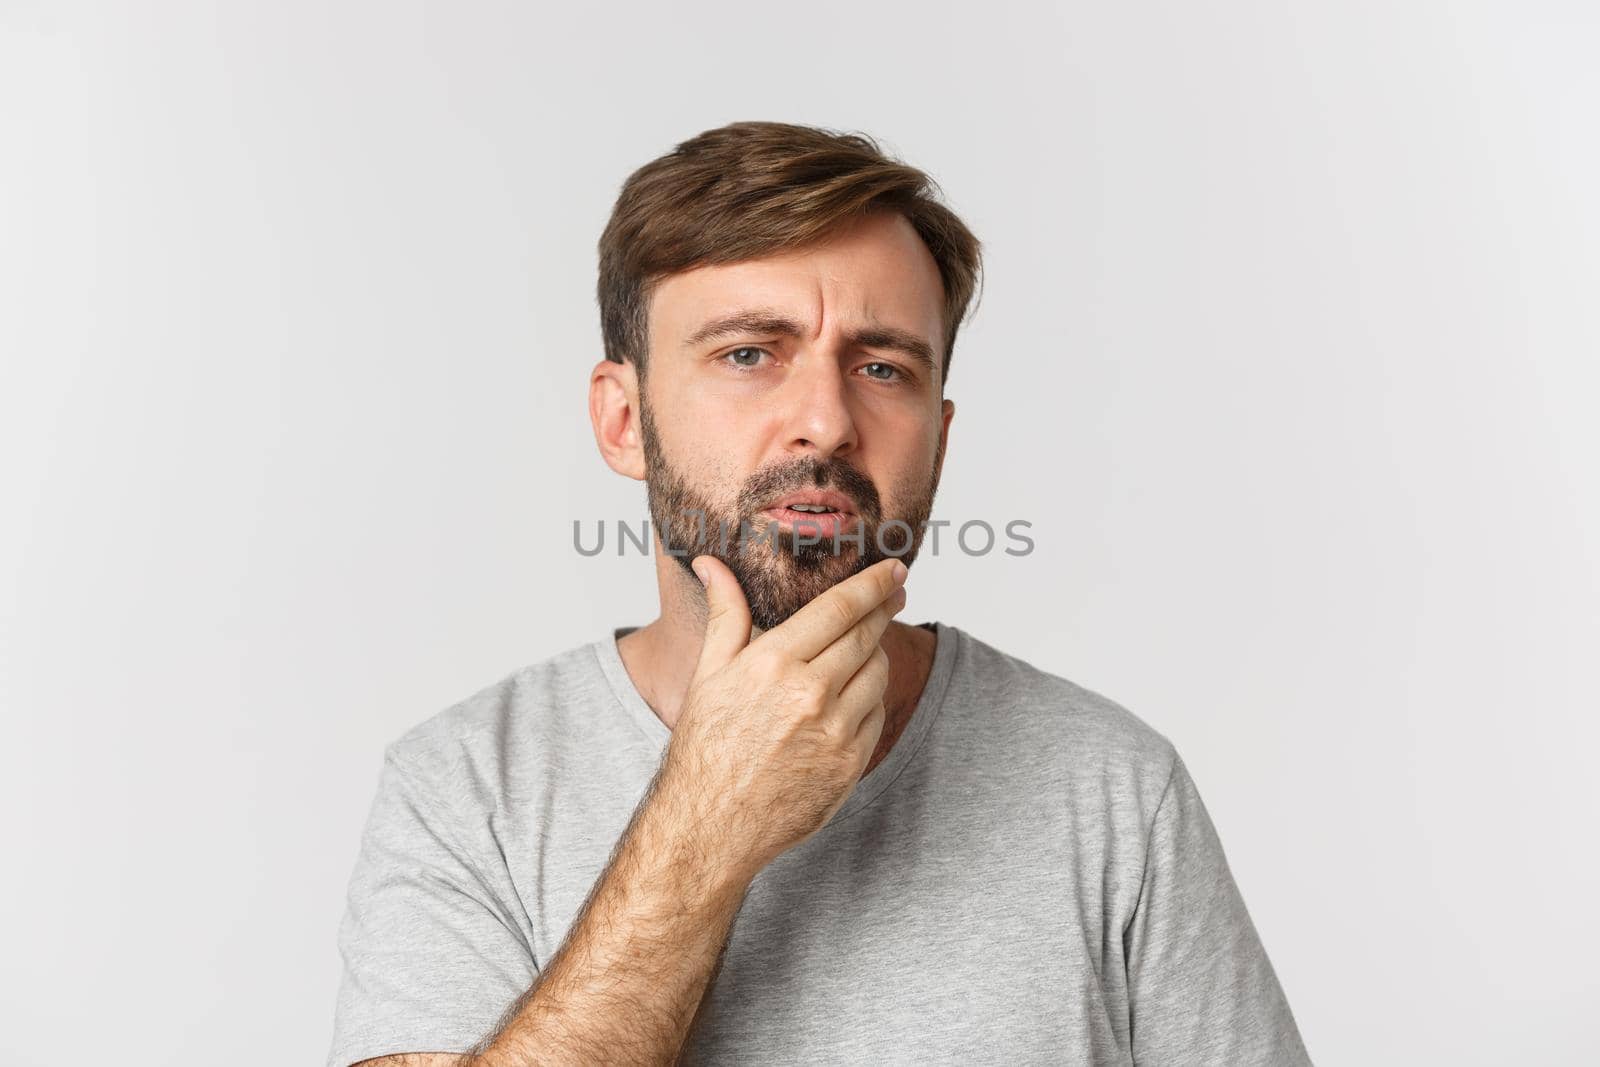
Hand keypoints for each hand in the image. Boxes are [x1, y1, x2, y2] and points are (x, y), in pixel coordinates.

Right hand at [654, 555, 909, 880]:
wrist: (712, 825)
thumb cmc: (705, 747)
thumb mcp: (709, 674)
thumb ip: (724, 613)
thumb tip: (711, 563)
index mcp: (774, 663)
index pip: (839, 608)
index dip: (873, 584)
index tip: (893, 568)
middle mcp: (810, 694)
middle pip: (866, 636)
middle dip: (885, 608)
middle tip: (896, 592)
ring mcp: (835, 731)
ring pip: (877, 674)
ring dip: (877, 653)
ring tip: (866, 646)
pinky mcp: (851, 764)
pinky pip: (877, 715)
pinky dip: (871, 698)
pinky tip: (854, 695)